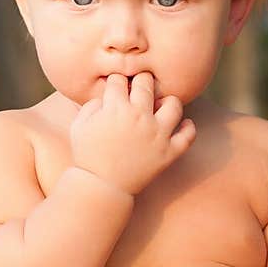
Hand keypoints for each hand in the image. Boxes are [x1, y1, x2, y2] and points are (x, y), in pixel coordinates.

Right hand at [70, 72, 195, 196]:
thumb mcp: (79, 125)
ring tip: (160, 107)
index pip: (119, 79)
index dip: (116, 81)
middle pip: (146, 83)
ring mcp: (157, 134)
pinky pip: (188, 135)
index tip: (116, 88)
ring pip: (174, 104)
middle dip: (140, 81)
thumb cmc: (87, 155)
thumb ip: (92, 103)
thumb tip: (108, 95)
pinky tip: (181, 125)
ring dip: (167, 102)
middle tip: (138, 89)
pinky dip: (188, 128)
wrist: (102, 187)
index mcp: (116, 108)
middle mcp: (140, 116)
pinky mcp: (169, 152)